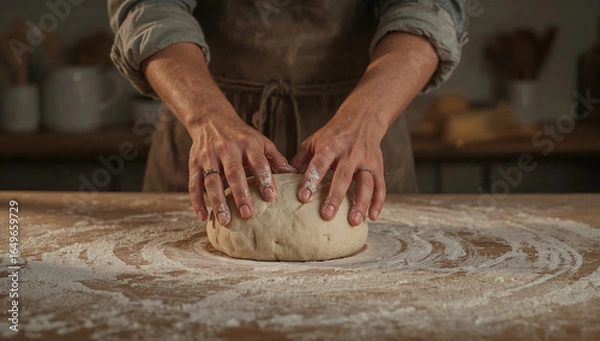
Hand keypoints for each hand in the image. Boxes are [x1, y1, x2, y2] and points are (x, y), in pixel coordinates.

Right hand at [141, 42, 296, 224]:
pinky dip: (197, 201)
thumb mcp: (261, 142)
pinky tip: (204, 218)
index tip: (271, 197)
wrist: (211, 119)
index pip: (258, 162)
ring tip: (225, 220)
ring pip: (211, 181)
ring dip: (218, 202)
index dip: (264, 179)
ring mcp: (208, 156)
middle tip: (247, 214)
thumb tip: (295, 175)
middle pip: (234, 173)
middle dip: (240, 194)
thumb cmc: (241, 136)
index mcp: (247, 143)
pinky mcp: (193, 163)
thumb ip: (276, 159)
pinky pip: (194, 184)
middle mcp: (227, 149)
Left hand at [290, 32, 439, 225]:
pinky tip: (372, 217)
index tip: (303, 198)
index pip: (319, 164)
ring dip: (360, 203)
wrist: (362, 119)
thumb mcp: (313, 142)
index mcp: (330, 146)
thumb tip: (283, 180)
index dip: (311, 181)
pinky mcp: (378, 166)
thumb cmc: (332, 135)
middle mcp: (349, 153)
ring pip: (366, 183)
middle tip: (327, 215)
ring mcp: (366, 160)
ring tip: (353, 221)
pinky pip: (381, 186)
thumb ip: (300, 161)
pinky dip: (378, 202)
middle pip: (343, 176)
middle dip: (335, 196)